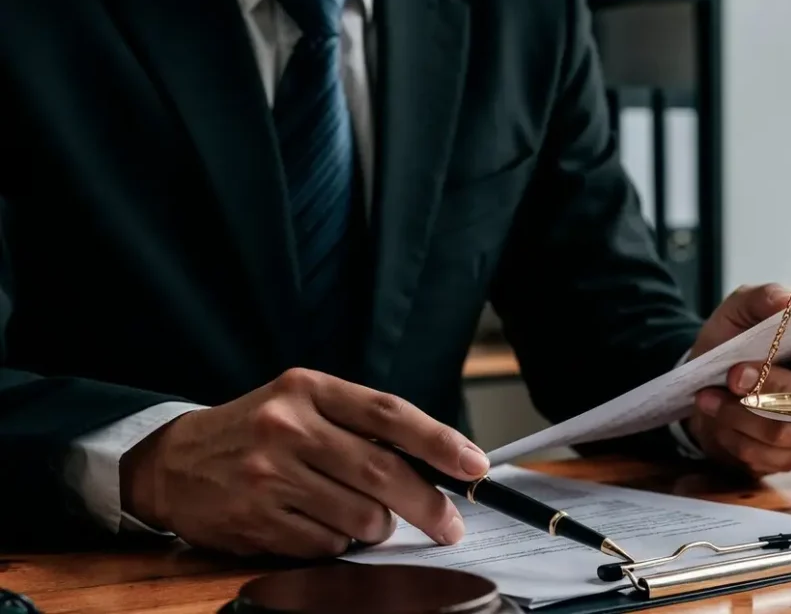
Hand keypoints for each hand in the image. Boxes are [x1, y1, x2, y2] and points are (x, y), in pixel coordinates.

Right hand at [119, 368, 489, 558]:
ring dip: (378, 526)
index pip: (389, 413)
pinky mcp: (257, 519)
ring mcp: (270, 475)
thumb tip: (434, 462)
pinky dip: (338, 541)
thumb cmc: (254, 429)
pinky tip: (321, 524)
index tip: (475, 465)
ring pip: (361, 516)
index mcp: (308, 389)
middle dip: (429, 505)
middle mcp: (288, 426)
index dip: (440, 441)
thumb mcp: (302, 403)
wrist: (172, 461)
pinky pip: (327, 544)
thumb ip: (359, 424)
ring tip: (365, 517)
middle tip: (450, 525)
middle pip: (382, 472)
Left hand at [683, 283, 790, 476]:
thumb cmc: (730, 343)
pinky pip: (763, 455)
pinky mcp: (785, 458)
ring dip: (741, 413)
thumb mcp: (738, 311)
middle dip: (769, 384)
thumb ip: (761, 298)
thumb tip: (785, 300)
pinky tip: (713, 415)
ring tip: (708, 396)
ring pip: (785, 431)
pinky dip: (731, 434)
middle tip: (733, 374)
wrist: (700, 383)